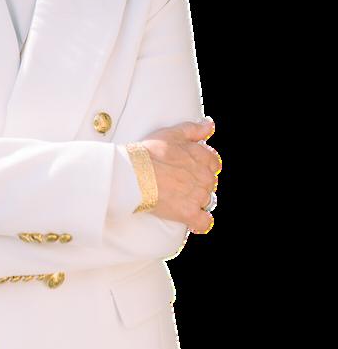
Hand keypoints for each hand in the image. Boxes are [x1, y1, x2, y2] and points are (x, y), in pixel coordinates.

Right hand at [140, 119, 220, 234]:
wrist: (135, 173)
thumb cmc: (150, 152)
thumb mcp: (172, 133)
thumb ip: (194, 129)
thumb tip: (210, 126)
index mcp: (203, 157)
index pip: (213, 163)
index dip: (202, 166)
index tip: (189, 168)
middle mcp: (205, 177)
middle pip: (209, 183)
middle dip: (197, 183)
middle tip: (178, 182)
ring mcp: (198, 196)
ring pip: (206, 200)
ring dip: (196, 200)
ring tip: (178, 198)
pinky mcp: (188, 213)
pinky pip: (203, 223)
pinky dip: (200, 223)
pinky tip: (193, 221)